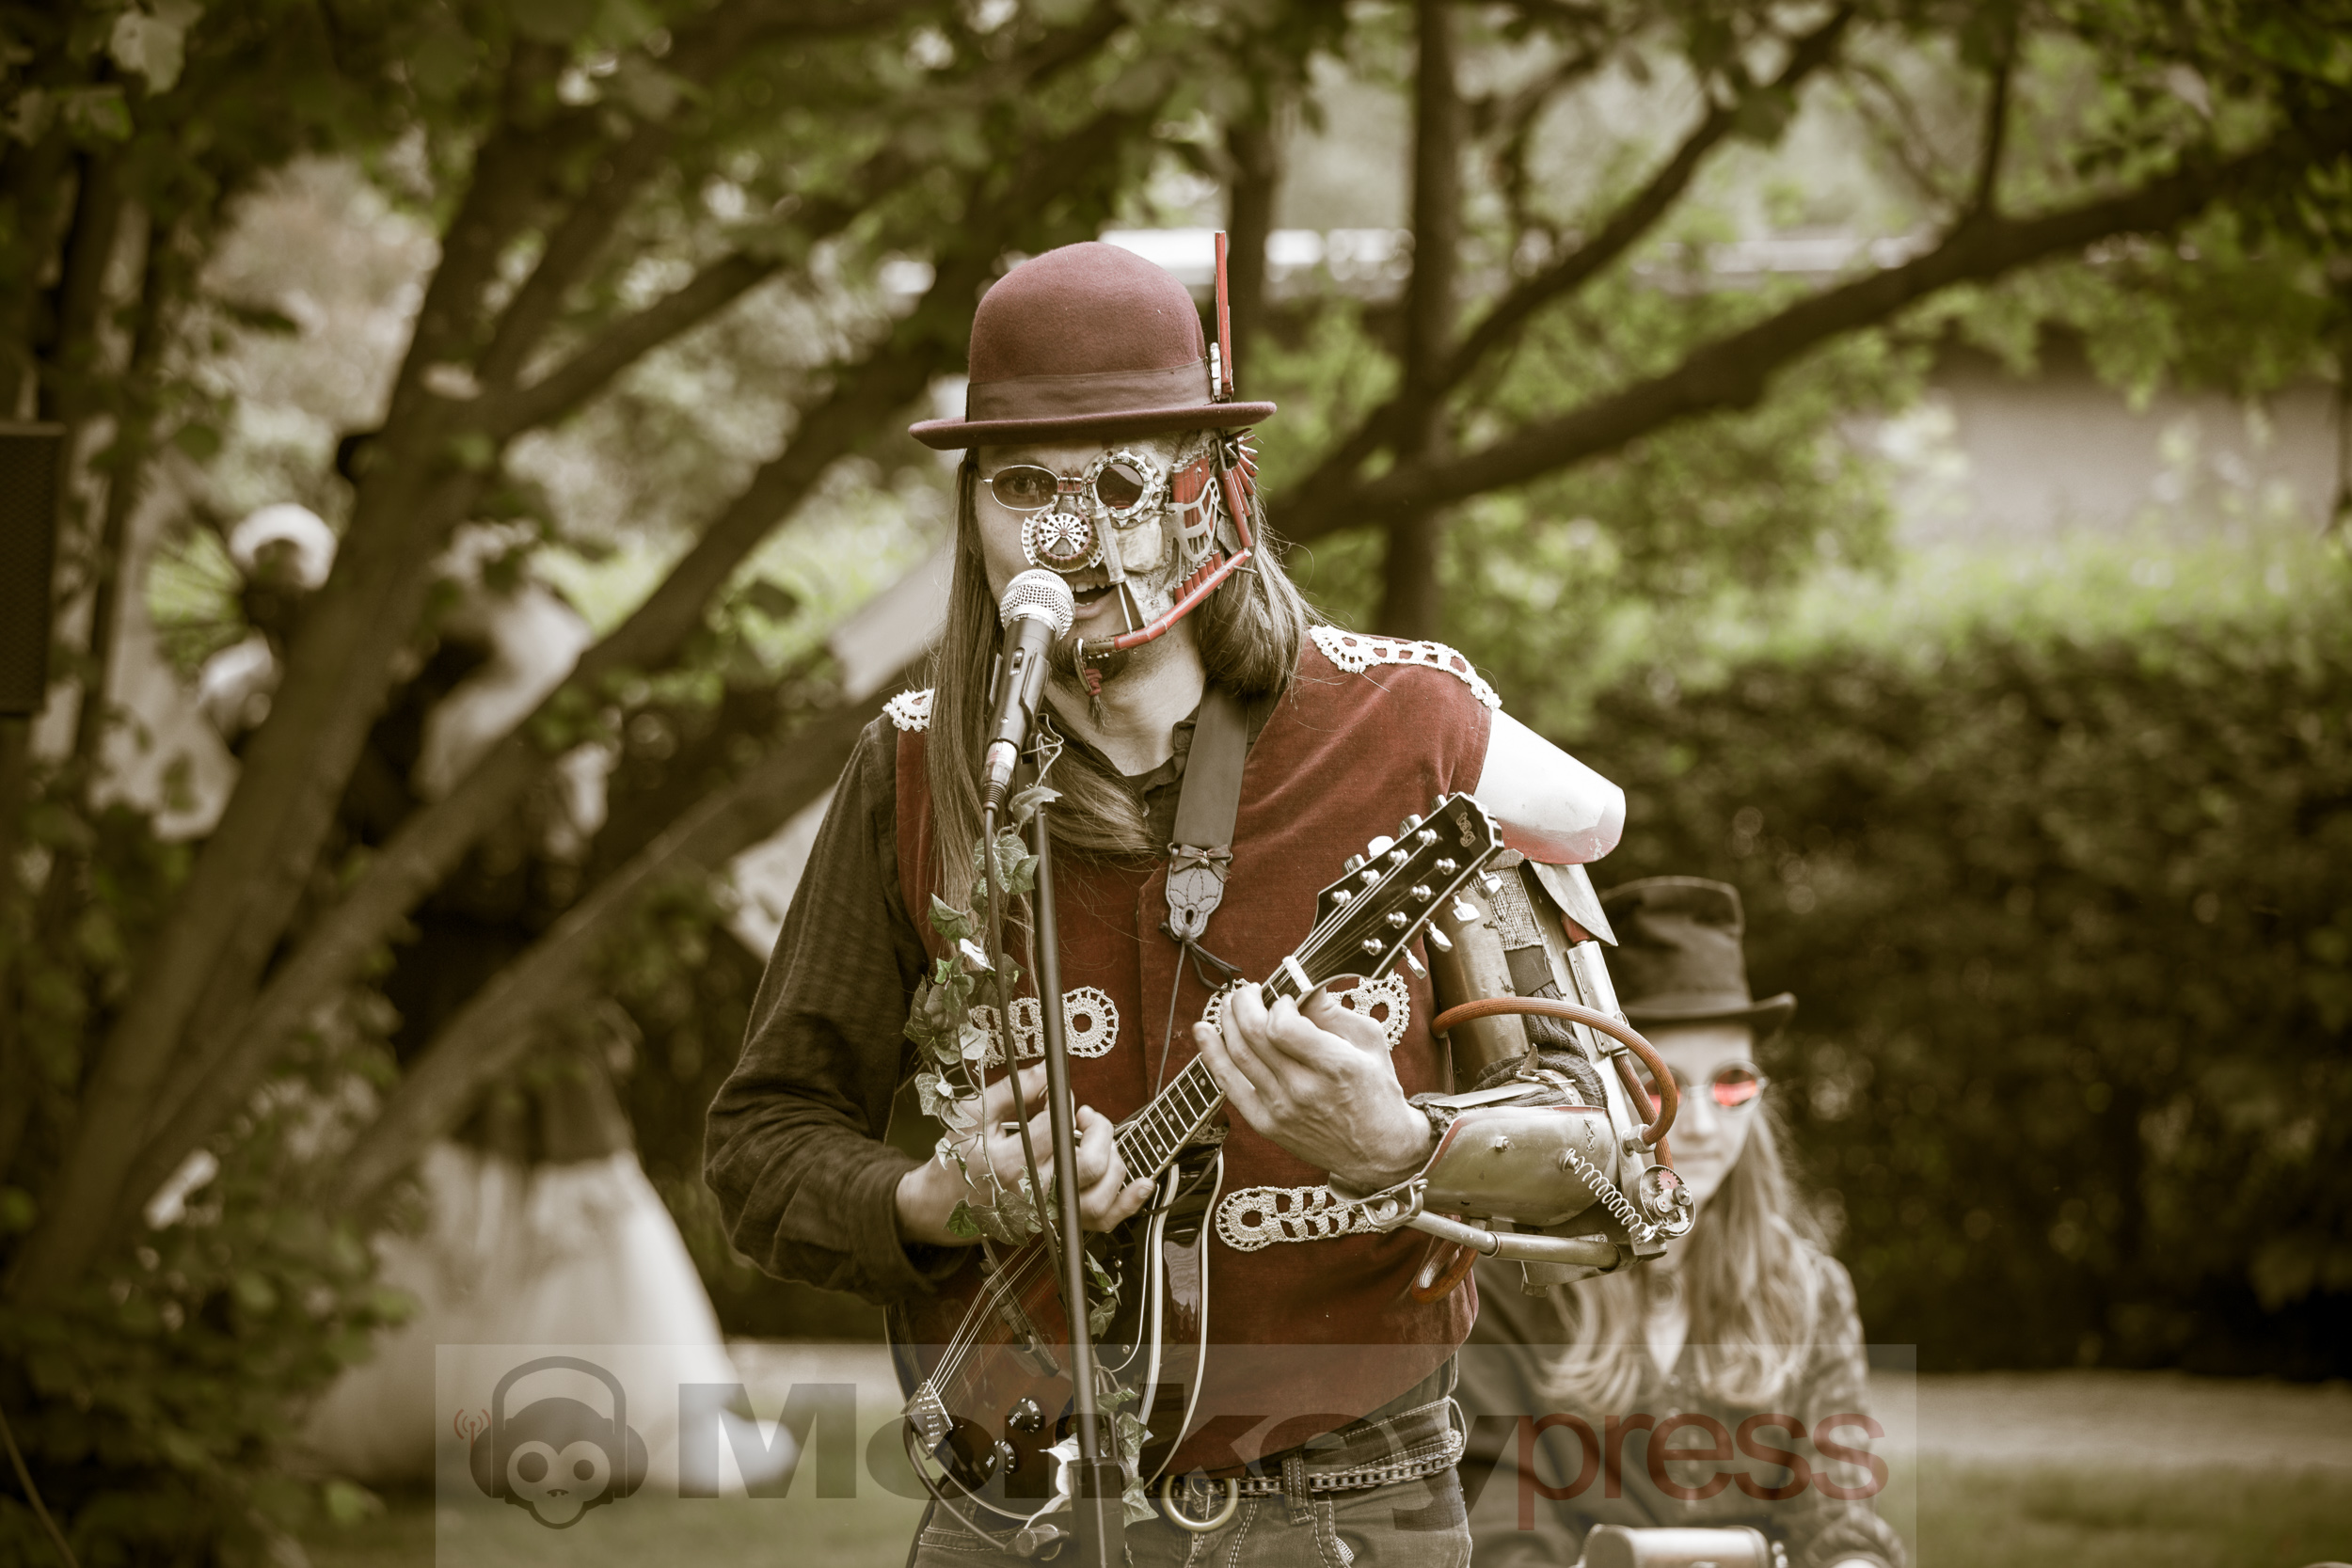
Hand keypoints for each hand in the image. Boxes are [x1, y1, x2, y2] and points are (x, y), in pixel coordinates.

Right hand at [894, 1064, 1154, 1245]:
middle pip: (1087, 1167)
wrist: (945, 1205)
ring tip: (1101, 1141)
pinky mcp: (1059, 1223)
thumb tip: (1046, 1071)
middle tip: (1089, 1116)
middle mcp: (1031, 1194)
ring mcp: (1048, 1214)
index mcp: (1007, 1163)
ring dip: (1114, 1163)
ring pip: (1100, 1197)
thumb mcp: (974, 1115)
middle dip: (1100, 1132)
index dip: (1066, 1107)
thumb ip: (1012, 1090)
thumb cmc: (959, 1157)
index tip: (1064, 1099)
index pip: (1052, 1131)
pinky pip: (1102, 1221)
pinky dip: (1128, 1203)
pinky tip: (1142, 1182)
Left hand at [1194, 986, 1433, 1191]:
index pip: (1283, 1026)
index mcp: (1336, 1066)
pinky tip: (1204, 1031)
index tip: (1287, 998)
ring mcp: (1281, 1109)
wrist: (1378, 1151)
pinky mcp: (1266, 1124)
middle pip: (1254, 1035)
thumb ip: (1334, 1011)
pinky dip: (1212, 1055)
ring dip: (1228, 1020)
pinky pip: (1229, 1085)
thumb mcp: (1370, 1042)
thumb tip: (1302, 985)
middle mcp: (1304, 1090)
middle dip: (1244, 1001)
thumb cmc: (1377, 1091)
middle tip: (1249, 990)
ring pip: (1237, 1055)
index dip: (1278, 1002)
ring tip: (1232, 1004)